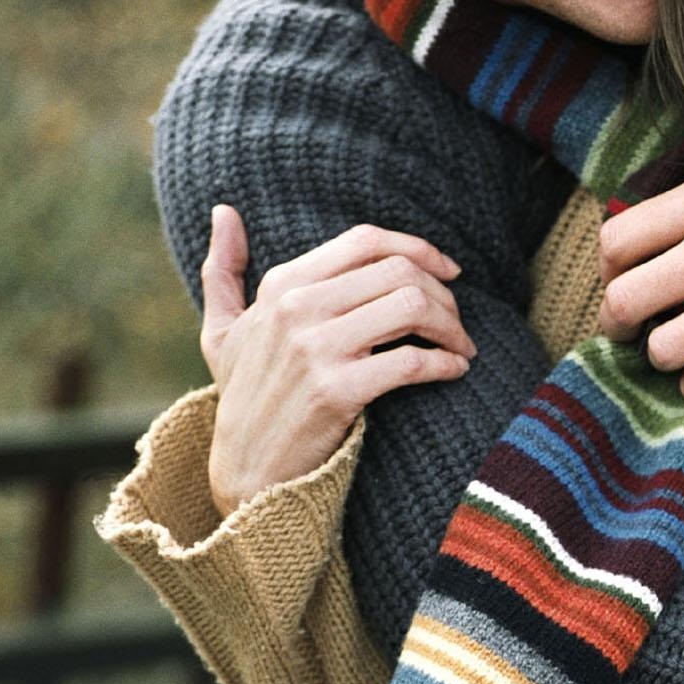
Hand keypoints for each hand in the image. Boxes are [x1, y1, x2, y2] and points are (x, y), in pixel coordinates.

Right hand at [199, 208, 474, 516]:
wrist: (246, 472)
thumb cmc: (243, 396)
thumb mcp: (221, 331)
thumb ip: (223, 270)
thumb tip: (224, 211)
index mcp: (281, 285)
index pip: (367, 241)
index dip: (419, 249)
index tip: (449, 272)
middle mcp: (295, 308)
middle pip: (399, 271)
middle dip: (444, 294)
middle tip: (457, 322)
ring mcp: (314, 349)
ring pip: (412, 306)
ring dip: (451, 326)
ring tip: (461, 346)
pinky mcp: (335, 390)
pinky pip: (412, 361)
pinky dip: (445, 362)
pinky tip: (455, 370)